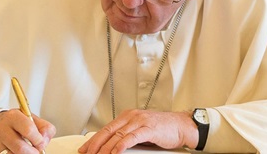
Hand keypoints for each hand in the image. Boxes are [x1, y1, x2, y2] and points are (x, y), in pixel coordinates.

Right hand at [0, 109, 55, 153]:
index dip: (38, 139)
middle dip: (33, 152)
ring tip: (28, 150)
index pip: (28, 129)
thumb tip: (44, 141)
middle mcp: (2, 129)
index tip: (41, 143)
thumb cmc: (18, 123)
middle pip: (20, 147)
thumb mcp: (32, 119)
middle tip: (36, 151)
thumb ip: (44, 128)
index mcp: (13, 116)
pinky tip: (18, 152)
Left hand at [78, 109, 197, 153]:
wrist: (181, 126)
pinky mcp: (148, 128)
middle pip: (108, 131)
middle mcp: (131, 116)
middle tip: (87, 153)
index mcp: (128, 116)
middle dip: (95, 144)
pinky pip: (131, 137)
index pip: (106, 128)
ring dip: (106, 148)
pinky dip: (121, 145)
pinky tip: (115, 151)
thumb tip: (112, 146)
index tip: (85, 149)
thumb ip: (127, 136)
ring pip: (117, 135)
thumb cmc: (163, 129)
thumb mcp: (140, 130)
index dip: (93, 140)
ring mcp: (140, 121)